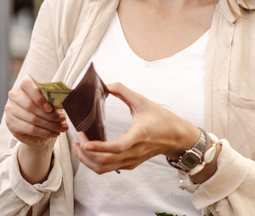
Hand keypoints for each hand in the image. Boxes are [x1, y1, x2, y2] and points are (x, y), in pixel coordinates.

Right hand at [4, 77, 67, 148]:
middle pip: (31, 105)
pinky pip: (30, 129)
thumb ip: (53, 100)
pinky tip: (54, 133)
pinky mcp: (11, 123)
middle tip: (62, 119)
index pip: (28, 85)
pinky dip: (45, 132)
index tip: (50, 108)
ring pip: (32, 119)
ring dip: (50, 125)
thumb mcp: (50, 103)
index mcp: (24, 86)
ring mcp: (10, 110)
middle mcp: (14, 96)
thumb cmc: (45, 110)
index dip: (39, 97)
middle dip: (49, 114)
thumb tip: (63, 103)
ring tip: (62, 128)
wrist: (37, 128)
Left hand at [73, 82, 198, 173]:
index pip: (118, 147)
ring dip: (88, 161)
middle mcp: (135, 151)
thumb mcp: (143, 101)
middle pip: (105, 162)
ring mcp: (131, 160)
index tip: (85, 143)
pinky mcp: (130, 164)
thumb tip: (106, 84)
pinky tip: (89, 153)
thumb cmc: (162, 119)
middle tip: (77, 140)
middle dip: (86, 154)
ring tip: (79, 148)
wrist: (176, 136)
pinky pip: (109, 169)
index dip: (100, 147)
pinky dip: (95, 163)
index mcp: (139, 135)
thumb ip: (123, 91)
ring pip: (104, 169)